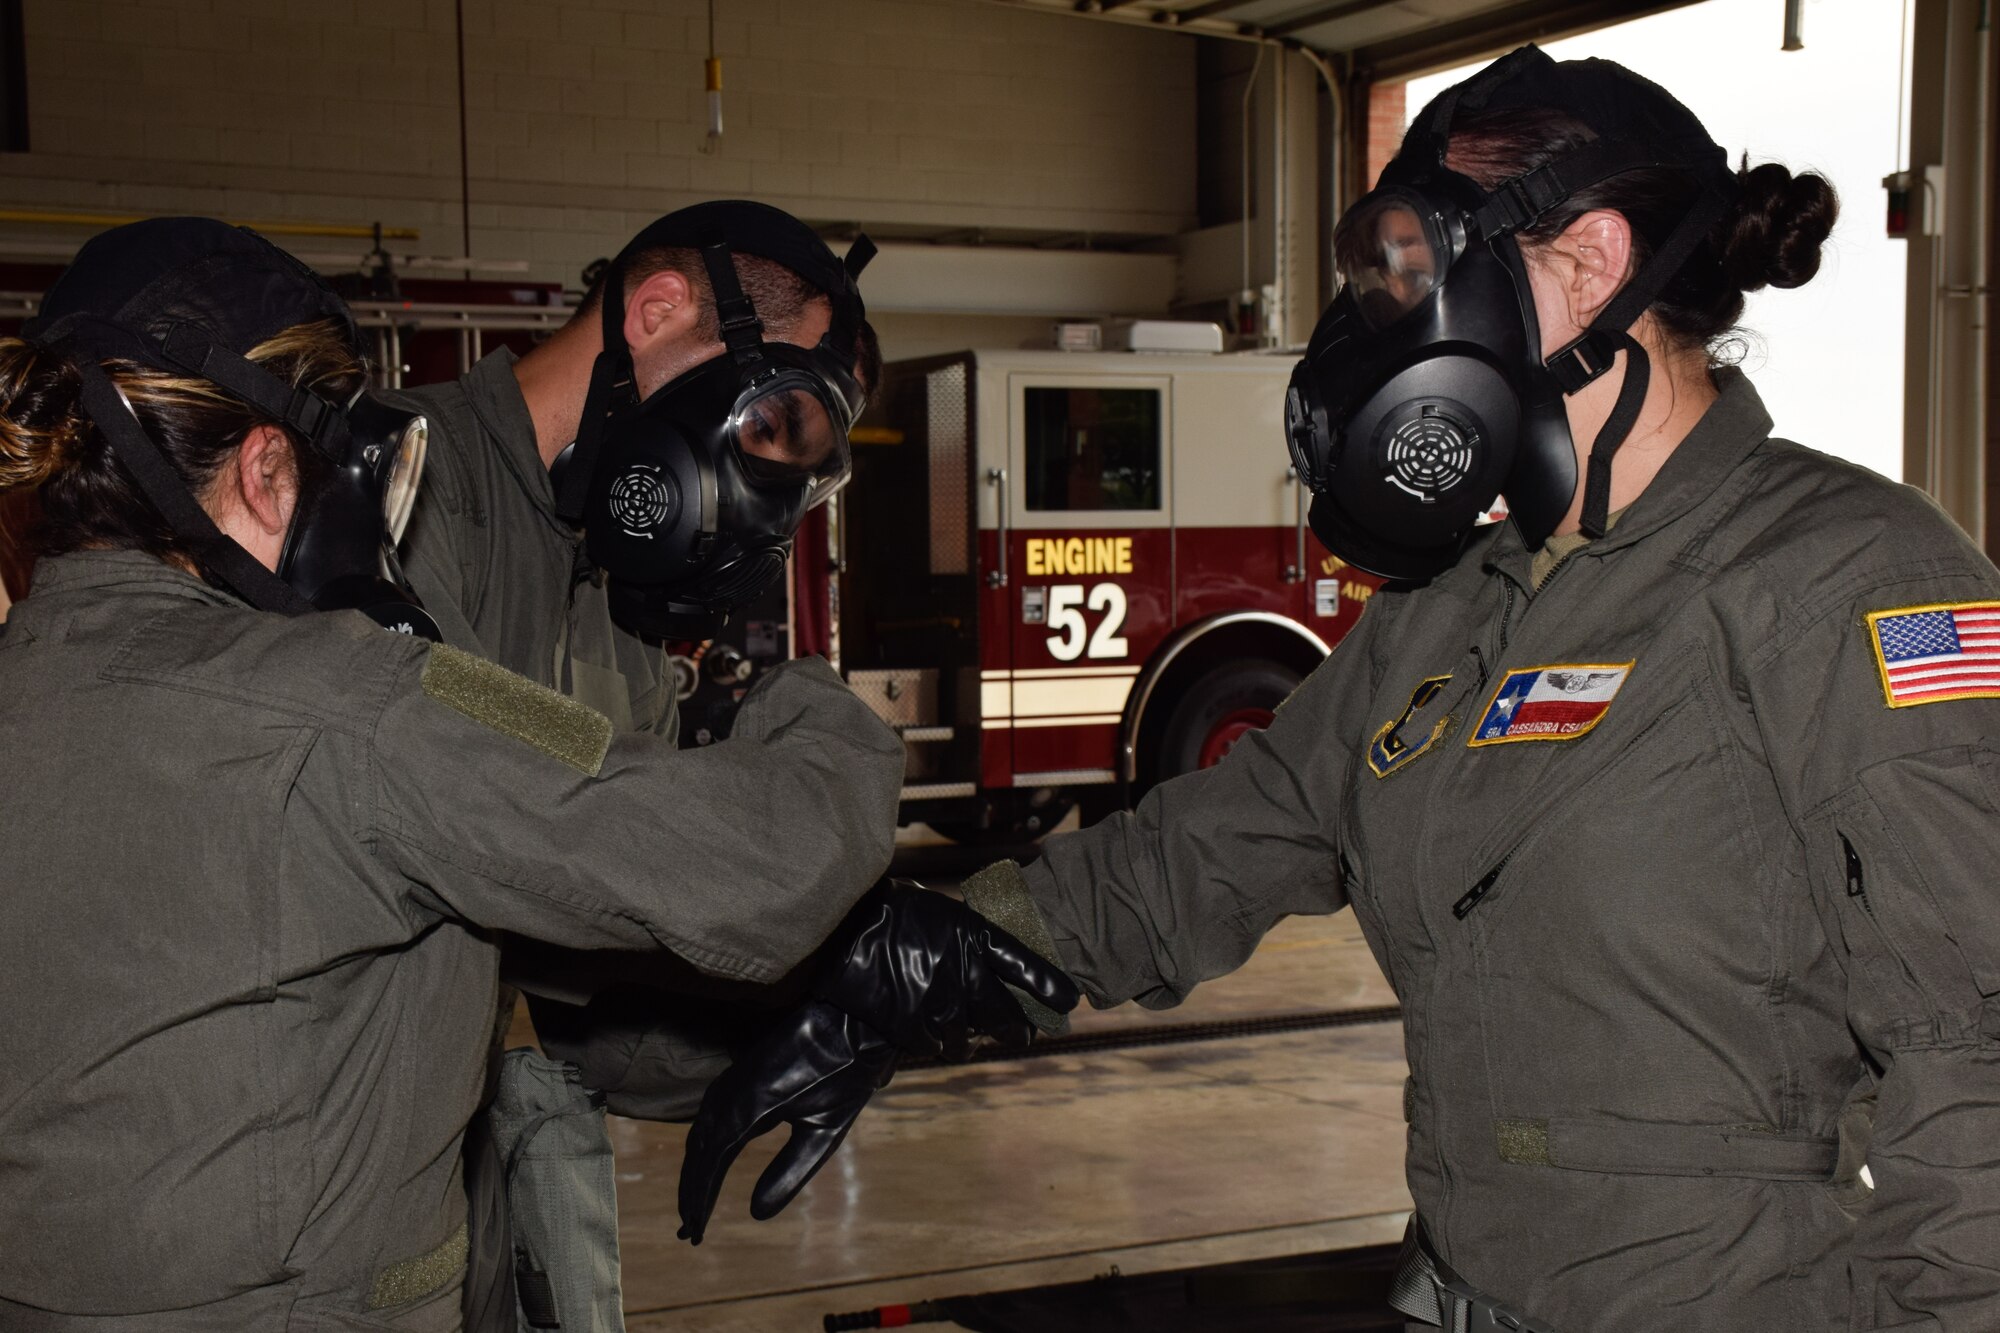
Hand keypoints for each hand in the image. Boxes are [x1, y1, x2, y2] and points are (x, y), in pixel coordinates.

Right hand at [676, 1000, 895, 1245]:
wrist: (851, 1021)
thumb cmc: (845, 1077)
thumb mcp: (824, 1131)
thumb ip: (789, 1172)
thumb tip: (756, 1213)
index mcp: (750, 1108)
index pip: (711, 1162)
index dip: (700, 1199)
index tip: (696, 1233)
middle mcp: (730, 1093)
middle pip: (698, 1150)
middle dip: (692, 1191)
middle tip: (689, 1230)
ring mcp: (731, 1080)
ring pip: (700, 1132)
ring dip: (694, 1170)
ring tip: (694, 1206)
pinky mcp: (737, 1074)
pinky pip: (709, 1115)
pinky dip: (704, 1145)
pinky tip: (708, 1162)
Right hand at [816, 879, 1080, 1058]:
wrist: (842, 927)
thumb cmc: (890, 912)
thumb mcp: (941, 913)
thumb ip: (968, 940)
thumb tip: (990, 966)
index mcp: (974, 935)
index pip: (1026, 965)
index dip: (1050, 985)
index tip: (1070, 1001)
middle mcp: (964, 971)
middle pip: (1004, 1015)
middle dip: (1017, 1030)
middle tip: (1023, 1036)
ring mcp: (938, 1001)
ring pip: (965, 1039)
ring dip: (966, 1043)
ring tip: (965, 1043)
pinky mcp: (910, 1024)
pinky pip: (931, 1047)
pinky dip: (929, 1044)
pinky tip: (925, 1037)